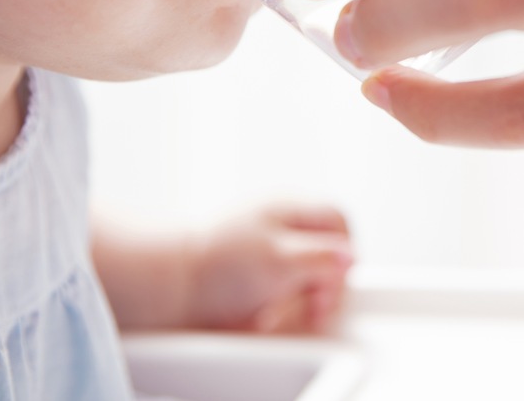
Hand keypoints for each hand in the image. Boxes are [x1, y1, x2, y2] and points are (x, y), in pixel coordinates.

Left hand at [187, 204, 352, 332]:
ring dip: (296, 302)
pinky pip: (288, 295)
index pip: (338, 221)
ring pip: (309, 279)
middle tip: (308, 305)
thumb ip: (319, 258)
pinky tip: (263, 315)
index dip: (343, 252)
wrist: (173, 284)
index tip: (330, 280)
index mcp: (290, 208)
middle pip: (328, 255)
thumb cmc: (218, 263)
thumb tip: (350, 257)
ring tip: (272, 310)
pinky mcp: (261, 278)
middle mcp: (284, 227)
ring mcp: (272, 252)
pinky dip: (280, 309)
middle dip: (320, 286)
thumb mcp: (278, 260)